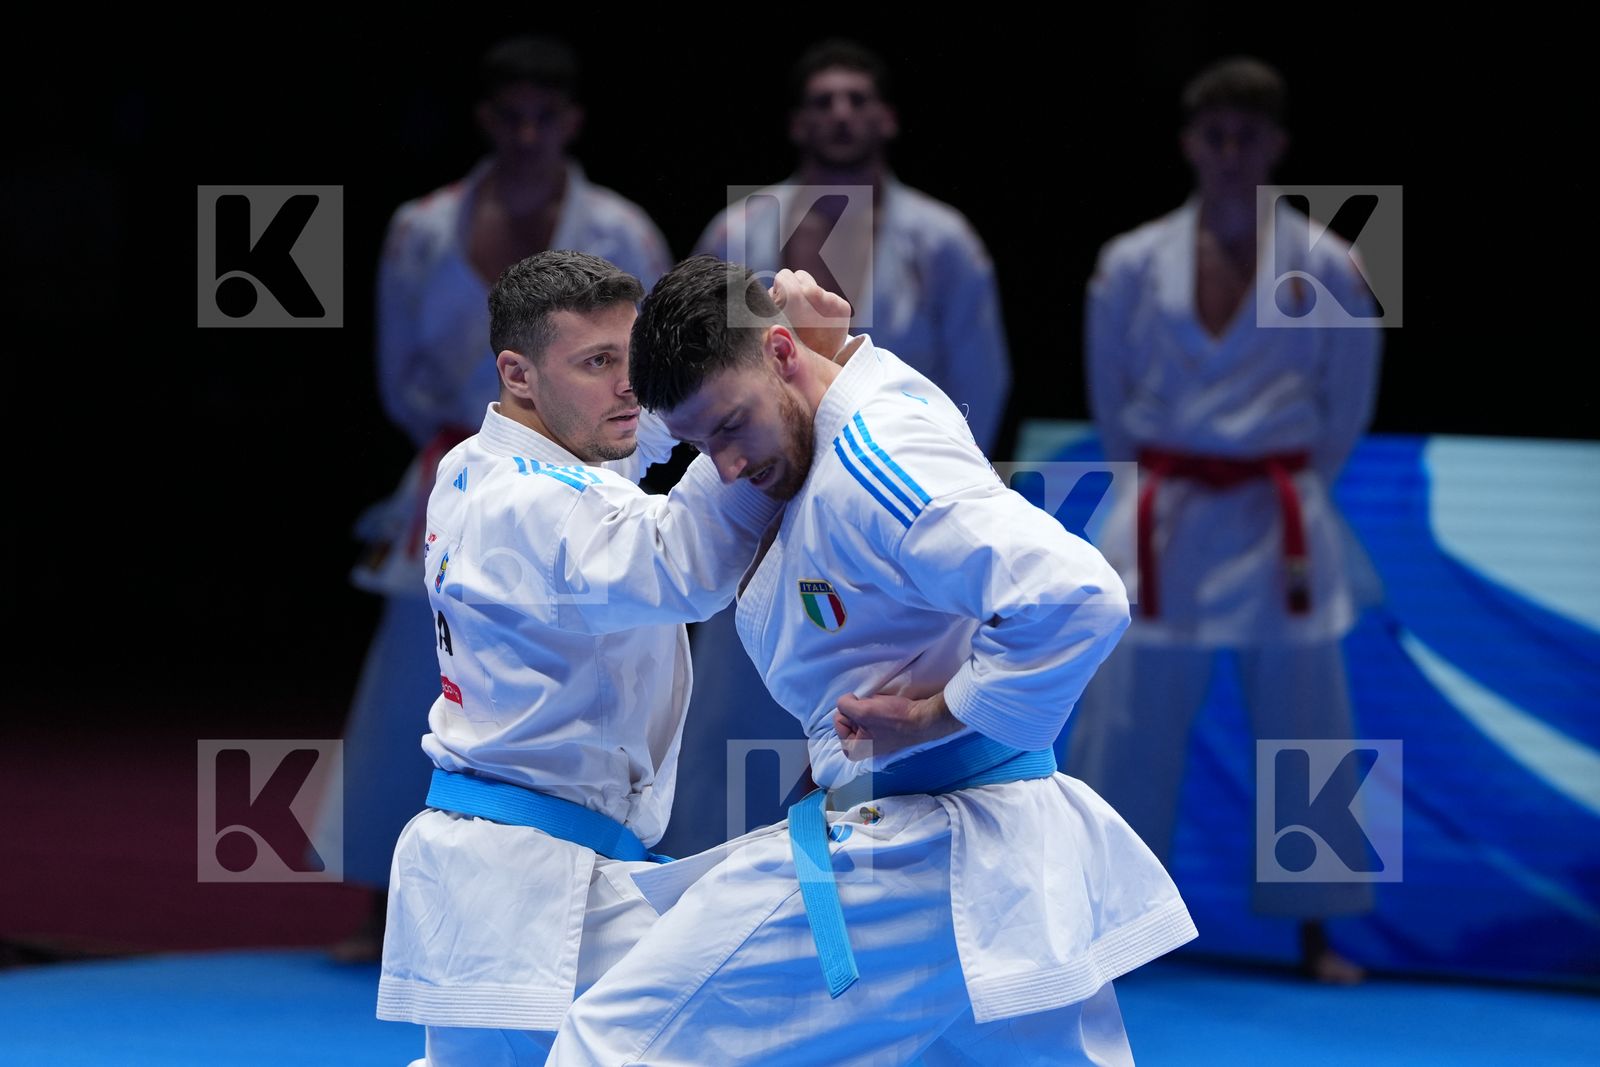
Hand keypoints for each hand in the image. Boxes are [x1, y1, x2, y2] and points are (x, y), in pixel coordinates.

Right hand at [769, 268, 853, 361]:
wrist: (816, 371)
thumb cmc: (787, 347)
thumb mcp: (769, 326)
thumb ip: (769, 303)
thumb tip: (770, 287)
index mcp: (790, 296)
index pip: (784, 275)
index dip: (780, 290)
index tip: (781, 305)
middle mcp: (812, 294)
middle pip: (800, 276)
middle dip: (795, 290)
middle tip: (794, 314)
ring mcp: (830, 300)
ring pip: (815, 285)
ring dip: (810, 298)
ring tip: (807, 320)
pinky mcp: (843, 308)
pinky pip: (829, 297)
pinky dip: (824, 308)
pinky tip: (820, 324)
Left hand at [834, 690, 963, 761]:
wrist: (922, 719)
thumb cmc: (893, 719)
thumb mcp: (863, 710)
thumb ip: (844, 705)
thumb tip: (845, 701)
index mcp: (853, 750)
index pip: (838, 720)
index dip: (850, 711)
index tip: (867, 713)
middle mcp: (862, 748)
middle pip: (849, 718)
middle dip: (860, 709)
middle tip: (876, 709)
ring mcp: (873, 740)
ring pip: (860, 714)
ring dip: (868, 706)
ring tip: (883, 708)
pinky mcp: (884, 731)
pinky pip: (871, 715)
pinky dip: (877, 708)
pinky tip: (887, 709)